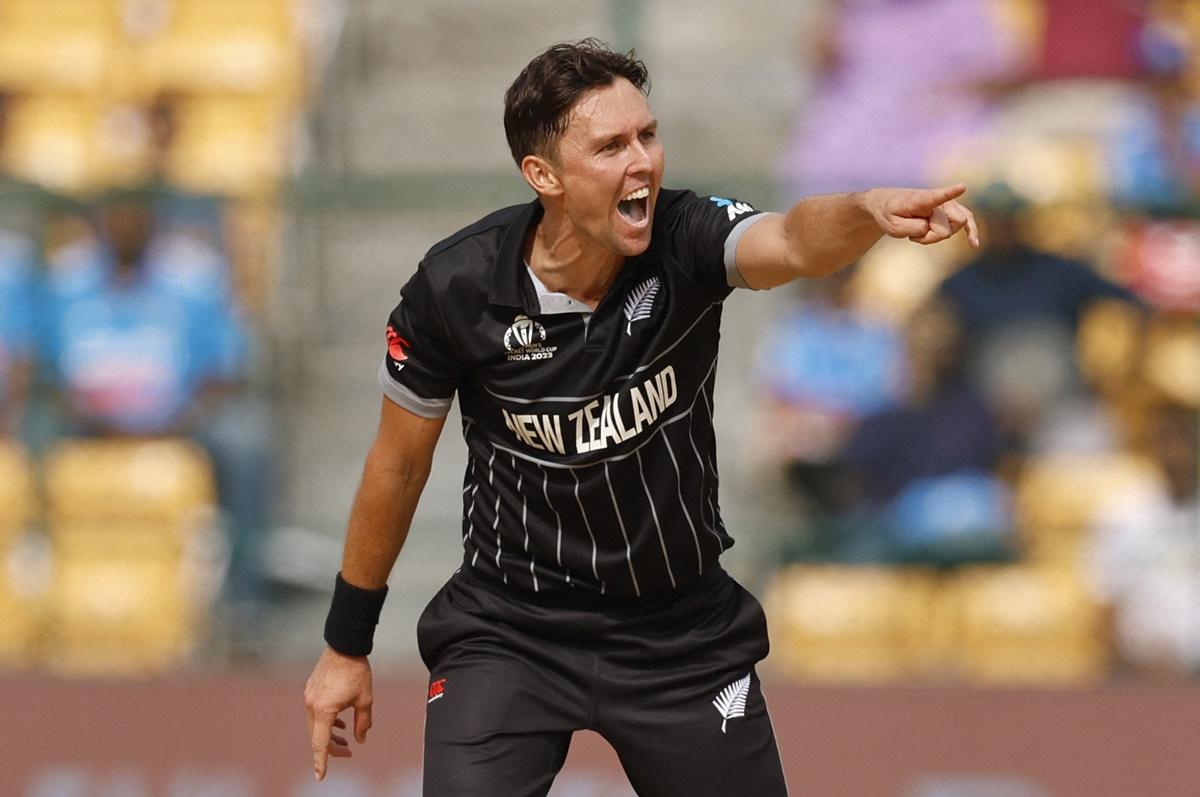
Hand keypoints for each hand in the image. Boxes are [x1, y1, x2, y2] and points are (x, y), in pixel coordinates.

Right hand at [304, 647, 373, 780]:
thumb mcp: (365, 699)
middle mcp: (312, 706)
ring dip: (329, 734)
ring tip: (345, 739)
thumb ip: (363, 722)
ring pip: (316, 725)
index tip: (321, 776)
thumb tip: (360, 739)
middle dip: (332, 747)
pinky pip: (315, 713)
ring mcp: (309, 697)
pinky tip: (339, 723)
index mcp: (324, 710)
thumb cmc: (356, 671)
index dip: (322, 762)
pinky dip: (326, 722)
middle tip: (348, 752)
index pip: (320, 743)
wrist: (344, 645)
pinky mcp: (310, 690)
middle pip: (317, 736)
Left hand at [862, 183, 979, 247]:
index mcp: (921, 199)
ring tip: (919, 233)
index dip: (950, 193)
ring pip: (957, 226)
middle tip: (915, 234)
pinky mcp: (950, 211)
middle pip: (953, 221)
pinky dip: (971, 232)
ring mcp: (947, 204)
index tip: (962, 187)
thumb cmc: (890, 214)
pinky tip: (974, 245)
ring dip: (938, 236)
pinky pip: (967, 221)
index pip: (937, 196)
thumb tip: (932, 228)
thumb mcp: (892, 226)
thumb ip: (913, 228)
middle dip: (936, 235)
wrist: (888, 205)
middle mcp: (938, 200)